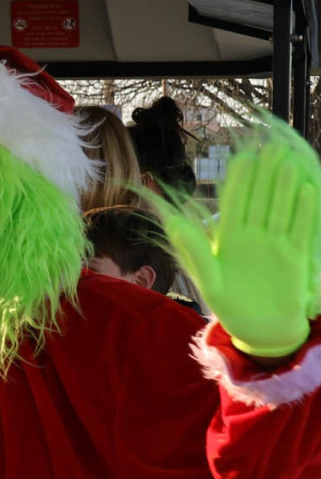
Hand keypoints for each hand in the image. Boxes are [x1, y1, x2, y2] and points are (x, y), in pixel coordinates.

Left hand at [163, 129, 320, 357]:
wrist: (260, 330)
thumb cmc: (230, 306)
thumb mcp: (208, 279)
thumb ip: (194, 251)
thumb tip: (172, 222)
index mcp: (228, 239)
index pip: (233, 204)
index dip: (238, 182)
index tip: (241, 157)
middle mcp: (253, 237)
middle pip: (259, 200)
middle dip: (263, 175)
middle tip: (270, 148)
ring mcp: (276, 245)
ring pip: (281, 210)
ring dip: (284, 187)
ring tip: (288, 161)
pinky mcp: (296, 258)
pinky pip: (301, 230)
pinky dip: (305, 212)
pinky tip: (308, 190)